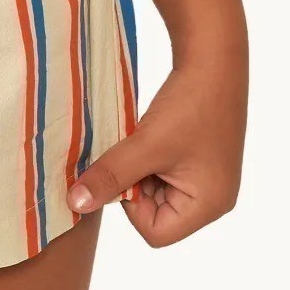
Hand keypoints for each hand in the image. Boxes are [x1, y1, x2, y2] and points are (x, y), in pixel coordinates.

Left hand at [67, 55, 246, 246]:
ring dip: (140, 168)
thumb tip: (74, 204)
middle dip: (135, 185)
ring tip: (144, 138)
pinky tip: (151, 132)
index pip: (155, 233)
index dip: (131, 206)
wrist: (214, 57)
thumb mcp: (146, 144)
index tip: (127, 168)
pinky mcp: (201, 158)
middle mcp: (214, 199)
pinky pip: (165, 172)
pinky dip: (150, 156)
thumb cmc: (189, 104)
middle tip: (133, 151)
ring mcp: (209, 178)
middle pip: (157, 214)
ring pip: (156, 191)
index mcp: (209, 206)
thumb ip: (110, 176)